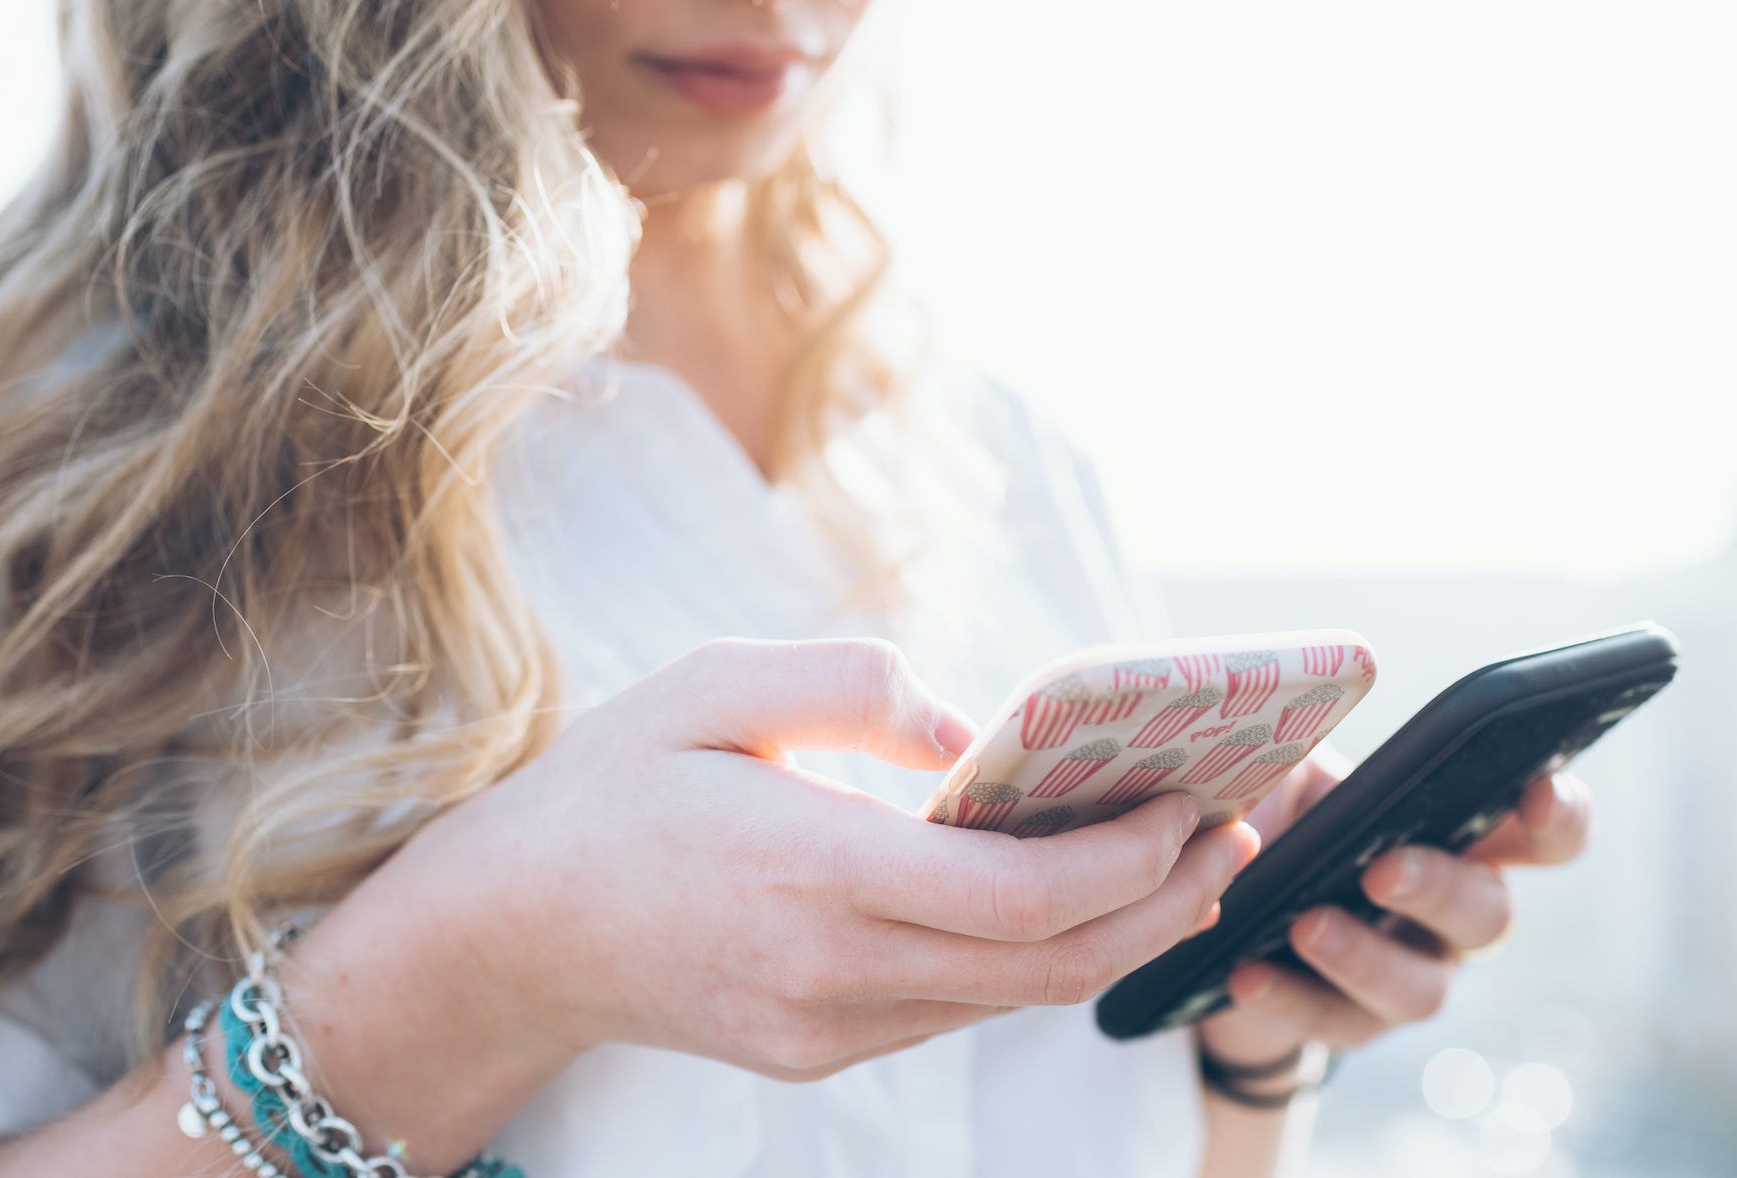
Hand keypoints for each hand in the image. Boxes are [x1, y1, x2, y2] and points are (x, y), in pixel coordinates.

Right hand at [306, 636, 1263, 1084]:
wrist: (503, 935)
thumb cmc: (606, 790)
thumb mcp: (707, 687)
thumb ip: (848, 685)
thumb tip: (968, 725)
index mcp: (809, 873)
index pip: (1022, 893)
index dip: (1133, 856)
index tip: (1192, 796)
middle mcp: (830, 973)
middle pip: (1049, 964)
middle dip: (1162, 902)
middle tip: (1233, 830)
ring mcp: (826, 1029)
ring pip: (1012, 999)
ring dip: (1110, 936)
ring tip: (1176, 861)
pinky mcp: (816, 1051)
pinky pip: (956, 1009)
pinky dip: (1029, 956)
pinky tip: (1059, 897)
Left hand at [1187, 748, 1594, 1067]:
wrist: (1219, 904)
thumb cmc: (1274, 817)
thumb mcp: (1288, 768)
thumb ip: (1303, 741)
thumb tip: (1288, 719)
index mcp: (1460, 838)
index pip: (1545, 835)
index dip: (1560, 817)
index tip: (1537, 792)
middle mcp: (1453, 914)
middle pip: (1489, 914)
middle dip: (1438, 889)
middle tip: (1380, 870)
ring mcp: (1410, 975)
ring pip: (1422, 988)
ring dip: (1364, 957)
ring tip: (1304, 926)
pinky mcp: (1351, 1022)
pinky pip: (1334, 1021)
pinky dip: (1289, 997)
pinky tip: (1247, 974)